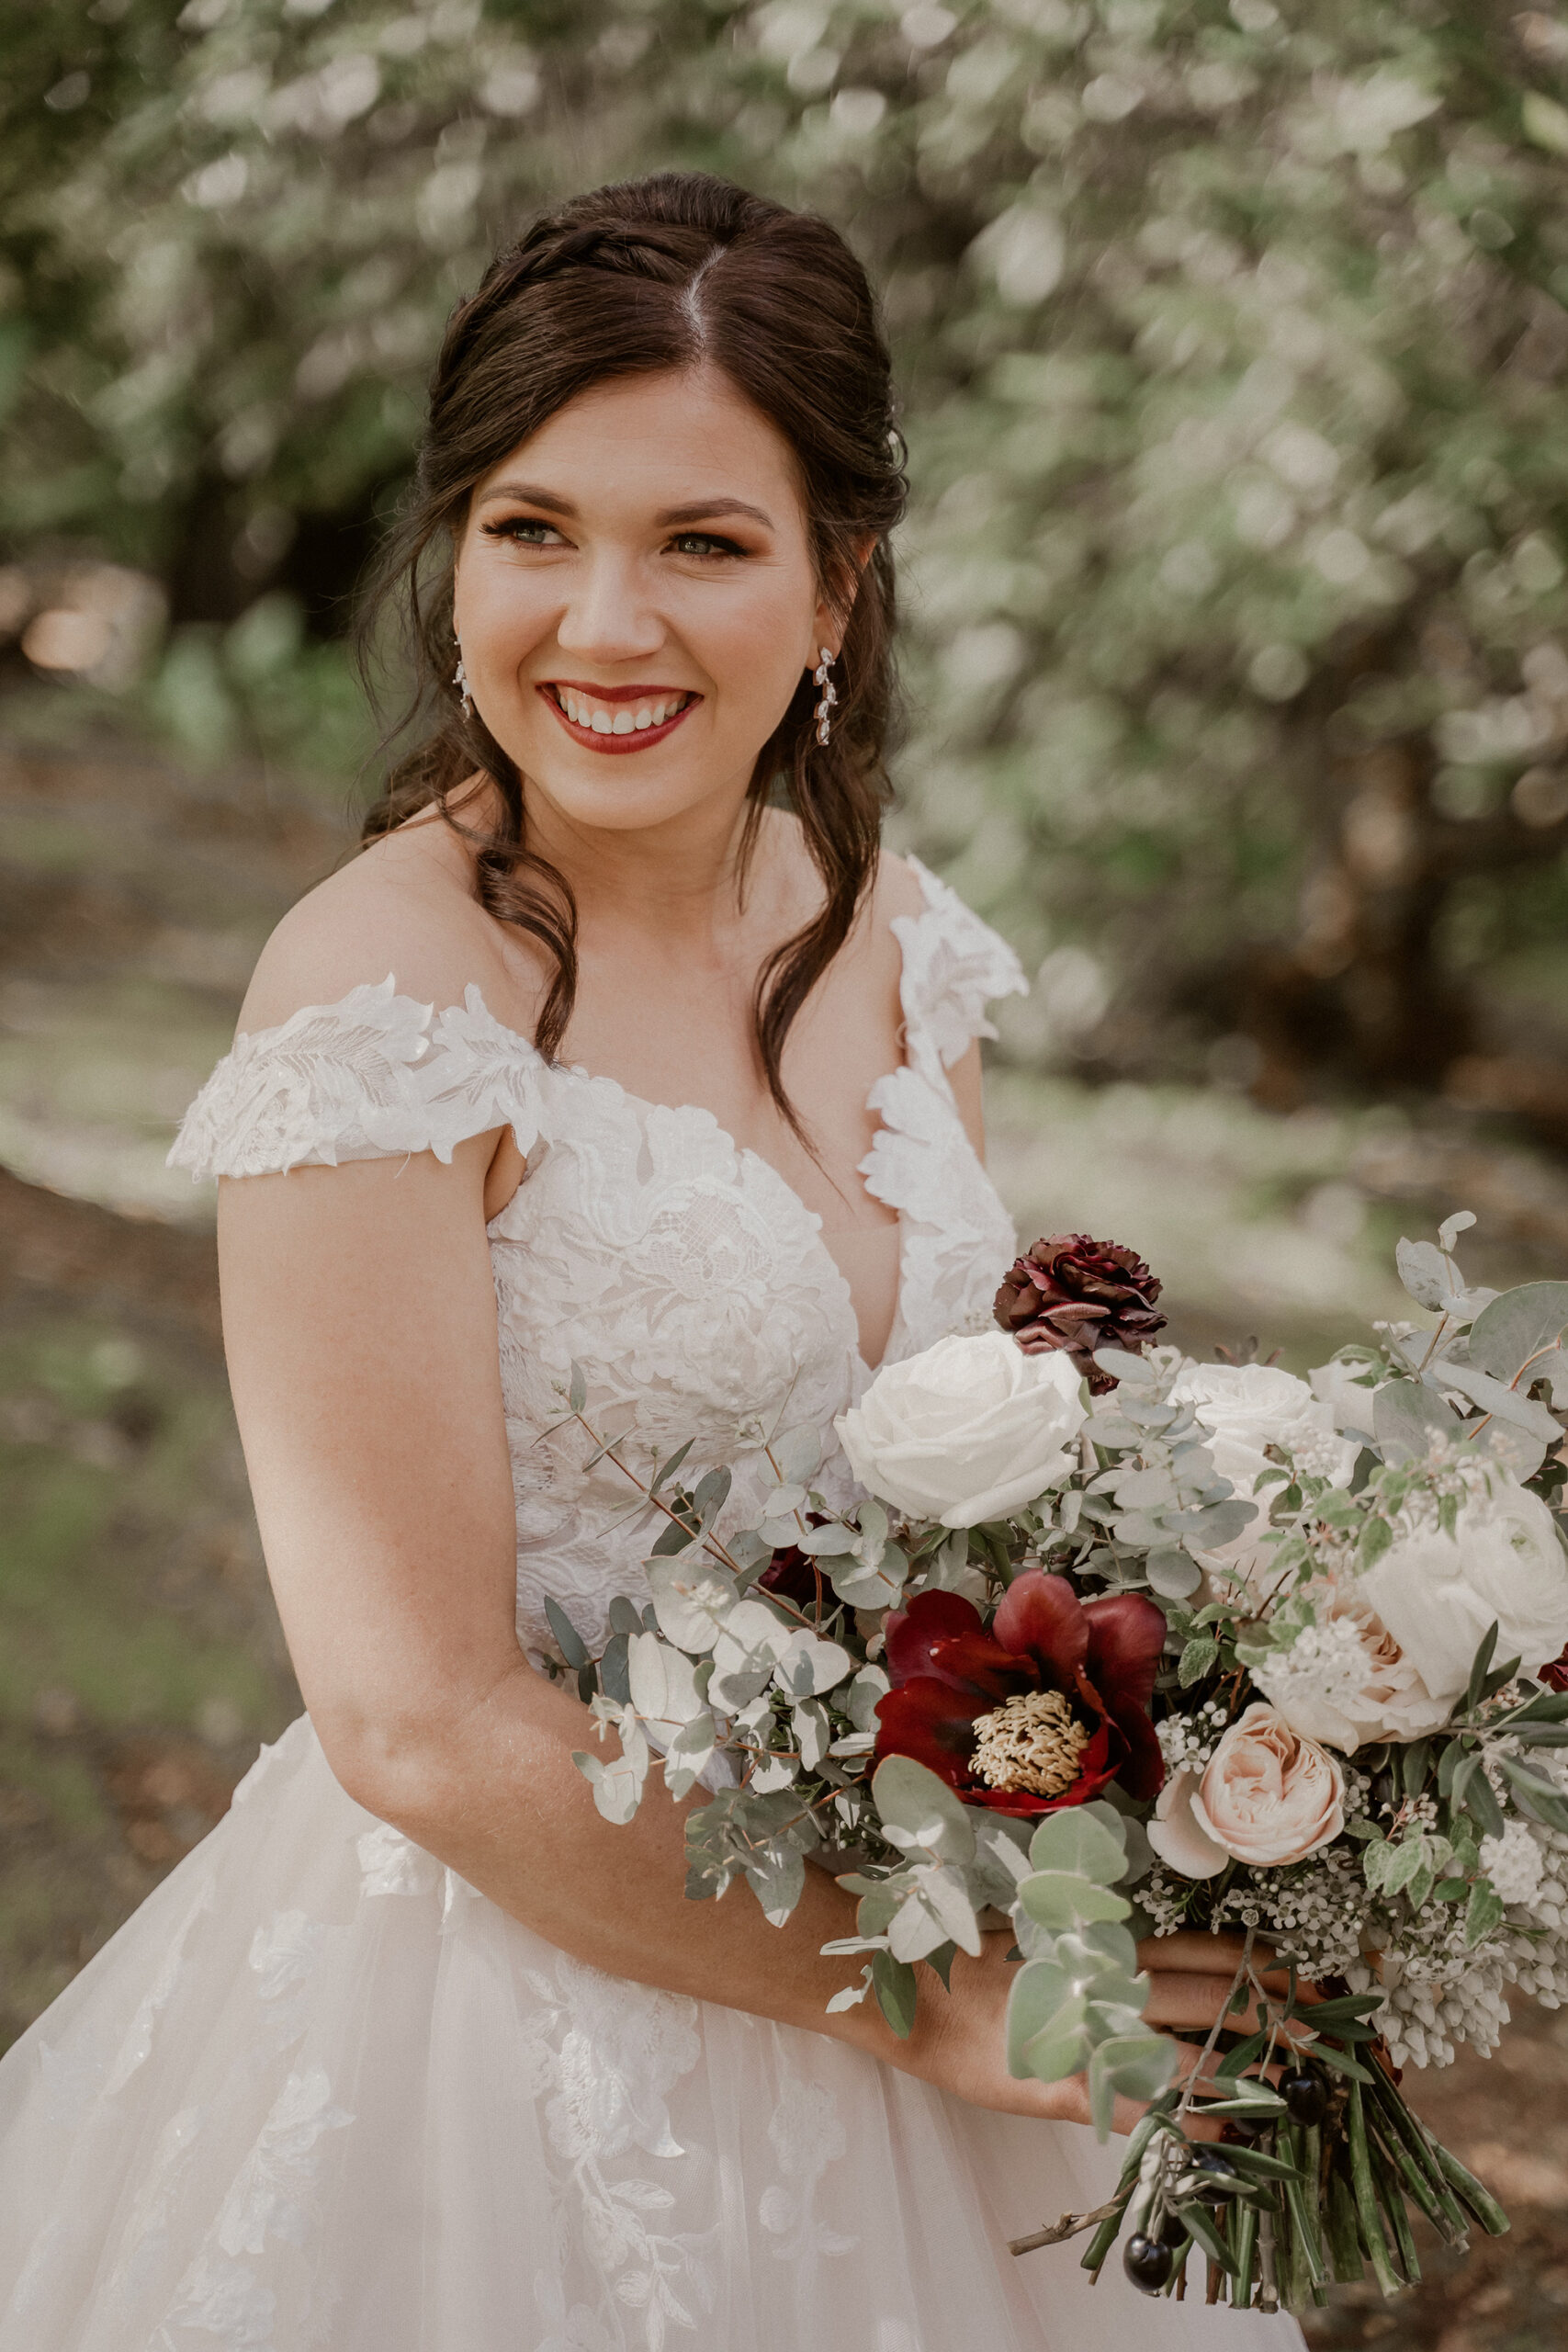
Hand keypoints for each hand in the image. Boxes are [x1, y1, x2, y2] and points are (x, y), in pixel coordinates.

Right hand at [884, 1926, 1315, 2135]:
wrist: (911, 1993)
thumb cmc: (975, 1965)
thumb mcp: (1047, 1942)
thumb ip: (1101, 1950)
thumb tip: (1156, 1955)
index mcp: (1110, 1946)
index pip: (1205, 1950)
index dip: (1260, 1963)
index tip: (1307, 1977)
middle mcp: (1111, 1980)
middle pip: (1213, 1989)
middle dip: (1277, 2008)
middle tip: (1331, 2026)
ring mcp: (1094, 2027)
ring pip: (1190, 2038)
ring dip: (1250, 2056)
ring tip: (1300, 2073)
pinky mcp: (1068, 2079)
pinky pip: (1142, 2097)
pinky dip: (1192, 2112)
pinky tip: (1229, 2128)